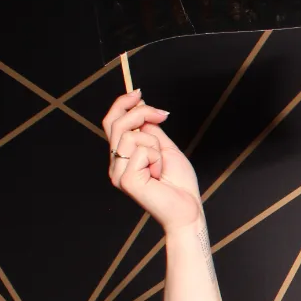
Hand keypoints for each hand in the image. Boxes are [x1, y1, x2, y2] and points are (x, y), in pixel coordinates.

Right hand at [103, 90, 201, 231]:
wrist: (188, 208)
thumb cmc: (179, 183)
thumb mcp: (165, 148)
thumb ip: (150, 130)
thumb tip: (141, 108)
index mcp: (123, 156)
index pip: (111, 123)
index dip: (122, 104)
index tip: (139, 93)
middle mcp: (115, 163)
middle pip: (116, 123)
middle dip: (141, 113)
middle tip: (163, 115)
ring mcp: (117, 172)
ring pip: (131, 135)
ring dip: (155, 145)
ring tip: (160, 165)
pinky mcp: (124, 180)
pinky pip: (141, 151)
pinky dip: (156, 158)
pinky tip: (158, 174)